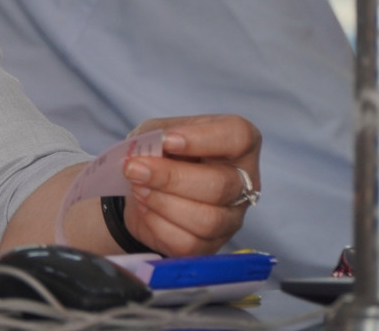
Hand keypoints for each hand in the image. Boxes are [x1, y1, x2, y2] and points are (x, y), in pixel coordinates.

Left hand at [121, 115, 261, 255]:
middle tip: (135, 169)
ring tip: (138, 187)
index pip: (238, 137)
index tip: (167, 140)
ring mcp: (231, 219)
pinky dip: (158, 224)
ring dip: (162, 202)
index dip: (203, 139)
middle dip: (170, 177)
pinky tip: (145, 208)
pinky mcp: (210, 246)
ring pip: (207, 219)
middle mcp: (243, 184)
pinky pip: (188, 243)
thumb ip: (155, 135)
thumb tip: (154, 147)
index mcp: (238, 145)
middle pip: (220, 184)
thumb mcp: (156, 132)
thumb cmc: (161, 154)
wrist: (144, 187)